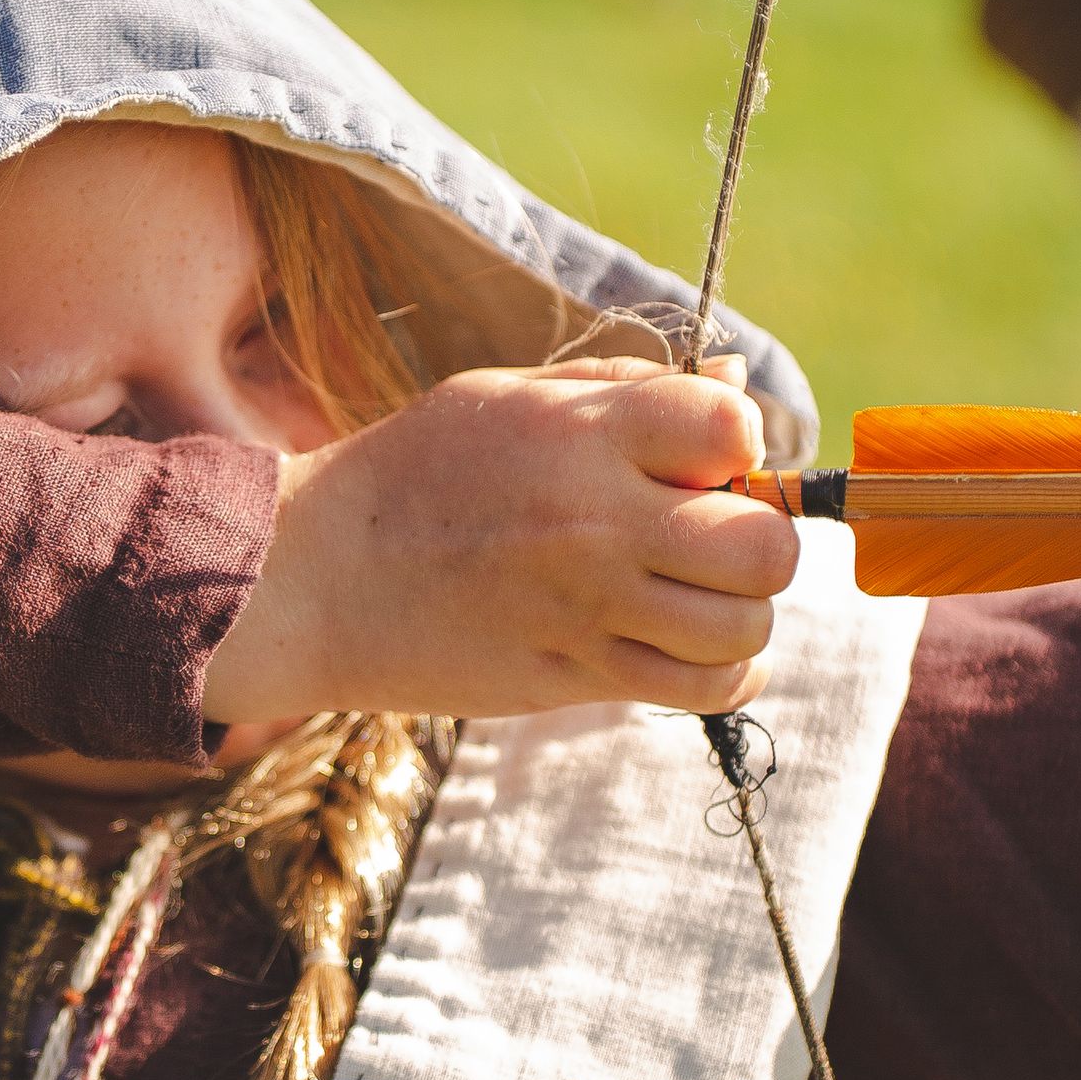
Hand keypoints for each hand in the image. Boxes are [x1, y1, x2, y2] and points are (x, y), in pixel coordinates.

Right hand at [202, 355, 799, 723]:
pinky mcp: (575, 676)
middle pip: (763, 547)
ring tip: (695, 597)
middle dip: (760, 543)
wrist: (317, 576)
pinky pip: (702, 691)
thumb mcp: (511, 396)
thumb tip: (738, 388)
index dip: (741, 445)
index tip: (704, 461)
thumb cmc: (417, 471)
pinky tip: (684, 648)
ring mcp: (588, 608)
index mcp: (582, 432)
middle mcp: (596, 521)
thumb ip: (629, 391)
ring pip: (745, 631)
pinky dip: (720, 676)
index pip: (736, 430)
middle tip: (715, 539)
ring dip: (740, 616)